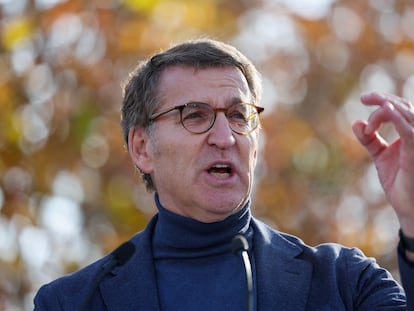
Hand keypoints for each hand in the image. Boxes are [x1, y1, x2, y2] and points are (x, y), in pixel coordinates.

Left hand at [352, 92, 413, 243]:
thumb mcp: (380, 156)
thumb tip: (355, 123)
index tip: (362, 99)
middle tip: (364, 98)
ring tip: (371, 112)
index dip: (382, 100)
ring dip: (385, 110)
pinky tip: (386, 110)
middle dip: (382, 99)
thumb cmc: (399, 182)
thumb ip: (369, 139)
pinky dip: (398, 119)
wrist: (408, 207)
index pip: (399, 108)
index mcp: (410, 133)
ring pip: (406, 114)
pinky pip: (410, 131)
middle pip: (403, 106)